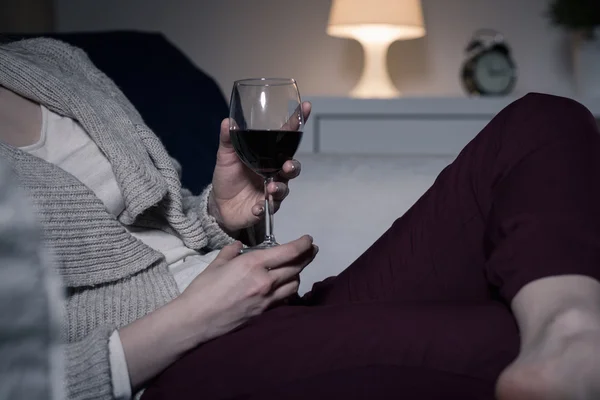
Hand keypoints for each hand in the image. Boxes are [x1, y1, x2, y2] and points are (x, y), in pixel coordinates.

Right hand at [180, 235, 317, 341]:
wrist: (196, 320)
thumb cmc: (202, 290)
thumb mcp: (216, 264)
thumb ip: (231, 252)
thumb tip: (238, 246)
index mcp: (252, 264)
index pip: (287, 252)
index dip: (302, 244)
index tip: (308, 240)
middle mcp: (264, 280)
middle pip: (296, 267)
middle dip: (307, 256)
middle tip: (312, 250)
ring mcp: (266, 299)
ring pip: (294, 284)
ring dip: (298, 274)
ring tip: (297, 269)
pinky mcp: (264, 313)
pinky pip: (285, 299)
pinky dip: (289, 292)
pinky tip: (287, 289)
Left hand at [209, 102, 311, 233]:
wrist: (219, 205)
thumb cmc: (227, 177)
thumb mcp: (225, 156)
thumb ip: (228, 139)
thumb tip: (227, 121)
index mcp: (268, 156)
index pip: (286, 138)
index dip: (297, 123)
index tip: (307, 107)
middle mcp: (274, 172)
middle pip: (292, 167)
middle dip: (293, 166)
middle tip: (287, 166)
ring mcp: (271, 190)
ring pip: (284, 189)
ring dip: (279, 189)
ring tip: (270, 189)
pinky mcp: (265, 207)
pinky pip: (269, 208)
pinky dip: (264, 208)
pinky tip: (257, 208)